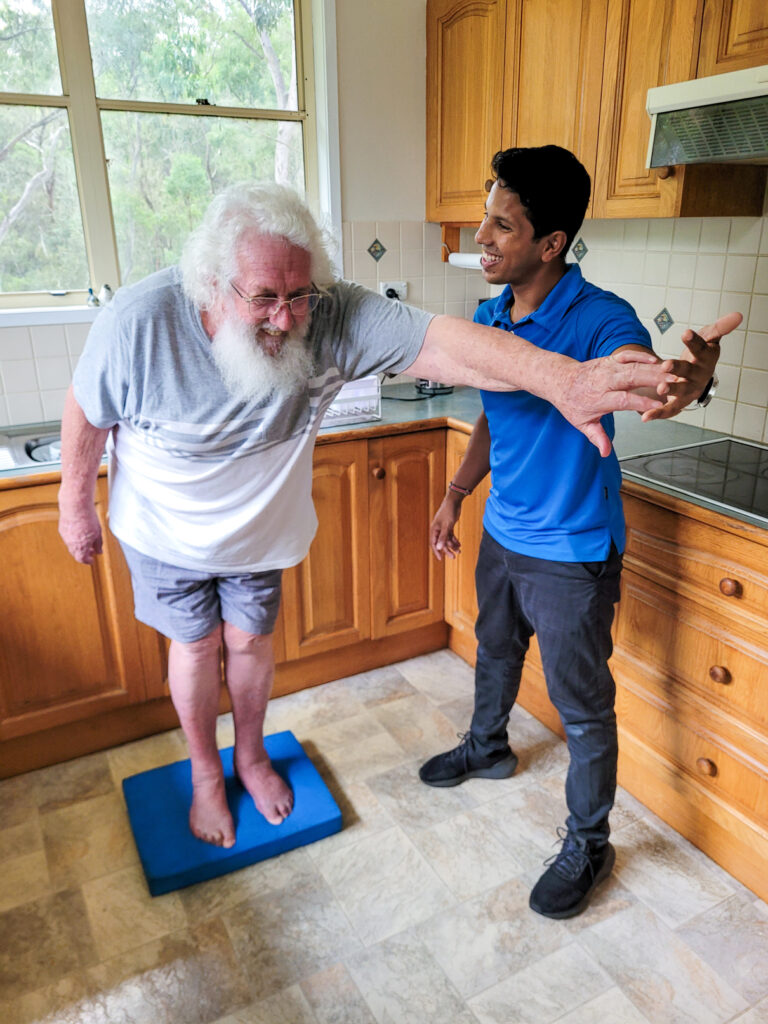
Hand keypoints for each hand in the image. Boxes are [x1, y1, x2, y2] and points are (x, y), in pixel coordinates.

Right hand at [59, 506, 102, 563]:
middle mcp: (71, 543)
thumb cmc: (88, 518)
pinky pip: (67, 538)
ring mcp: (65, 536)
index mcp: (81, 546)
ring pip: (71, 546)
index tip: (92, 560)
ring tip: (86, 540)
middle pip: (76, 554)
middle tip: (91, 550)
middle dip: (84, 554)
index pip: (82, 559)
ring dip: (78, 546)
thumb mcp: (98, 533)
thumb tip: (99, 552)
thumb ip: (98, 544)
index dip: (87, 561)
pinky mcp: (61, 529)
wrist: (75, 506)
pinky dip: (73, 538)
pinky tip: (80, 532)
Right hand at [430, 495, 462, 559]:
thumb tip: (438, 548)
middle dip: (447, 550)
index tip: (441, 559)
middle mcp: (438, 530)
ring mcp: (443, 528)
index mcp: (434, 530)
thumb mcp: (447, 526)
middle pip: (441, 543)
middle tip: (454, 557)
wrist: (454, 501)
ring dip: (453, 545)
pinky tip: (459, 544)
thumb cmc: (448, 512)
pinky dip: (454, 540)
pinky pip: (451, 536)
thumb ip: (443, 537)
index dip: (437, 552)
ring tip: (459, 551)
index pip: (433, 543)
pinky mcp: (449, 526)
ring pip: (447, 540)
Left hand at [557, 350, 678, 456]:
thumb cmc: (572, 402)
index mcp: (599, 398)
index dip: (642, 402)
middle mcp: (604, 381)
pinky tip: (656, 361)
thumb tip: (605, 452)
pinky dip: (642, 356)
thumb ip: (597, 436)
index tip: (659, 406)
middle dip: (654, 380)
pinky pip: (627, 355)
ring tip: (673, 374)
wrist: (559, 379)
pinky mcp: (610, 360)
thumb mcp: (582, 423)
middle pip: (632, 378)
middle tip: (674, 384)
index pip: (623, 400)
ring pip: (633, 366)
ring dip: (654, 369)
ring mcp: (607, 368)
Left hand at [642, 311, 741, 420]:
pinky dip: (658, 413)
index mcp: (705, 358)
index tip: (685, 333)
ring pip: (681, 390)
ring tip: (661, 388)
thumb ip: (720, 328)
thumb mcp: (709, 338)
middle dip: (678, 368)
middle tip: (667, 365)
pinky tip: (646, 417)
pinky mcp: (680, 401)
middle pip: (688, 370)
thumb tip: (737, 315)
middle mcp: (698, 375)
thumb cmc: (701, 355)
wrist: (698, 376)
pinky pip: (670, 409)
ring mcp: (689, 389)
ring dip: (671, 389)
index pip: (700, 347)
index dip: (693, 341)